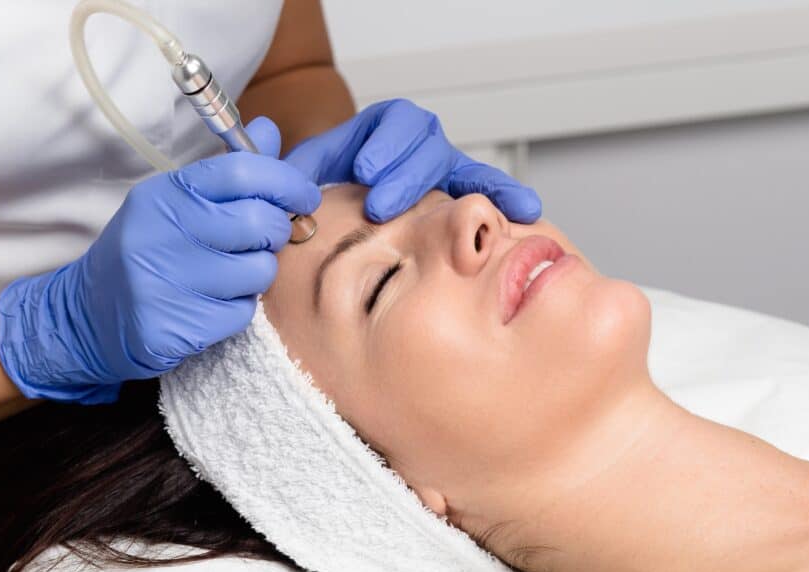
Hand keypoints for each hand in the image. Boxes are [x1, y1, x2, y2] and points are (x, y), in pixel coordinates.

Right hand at [0, 118, 319, 403]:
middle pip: (259, 223)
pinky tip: (211, 304)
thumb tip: (269, 130)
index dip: (286, 182)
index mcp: (167, 193)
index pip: (242, 172)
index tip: (304, 196)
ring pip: (258, 272)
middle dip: (276, 233)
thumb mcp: (176, 202)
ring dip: (257, 275)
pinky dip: (238, 310)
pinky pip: (242, 313)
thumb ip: (228, 171)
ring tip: (230, 275)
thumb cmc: (149, 250)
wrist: (89, 314)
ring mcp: (165, 280)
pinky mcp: (174, 325)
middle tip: (264, 241)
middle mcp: (163, 231)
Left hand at [285, 98, 541, 223]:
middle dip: (406, 176)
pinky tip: (527, 212)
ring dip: (474, 189)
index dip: (383, 144)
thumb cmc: (329, 186)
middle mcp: (420, 142)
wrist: (348, 203)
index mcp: (384, 127)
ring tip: (484, 211)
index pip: (393, 121)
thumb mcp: (306, 170)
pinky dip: (507, 198)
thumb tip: (281, 176)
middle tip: (382, 206)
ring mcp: (446, 168)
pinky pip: (489, 190)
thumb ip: (291, 168)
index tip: (365, 171)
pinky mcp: (463, 194)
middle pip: (426, 145)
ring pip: (463, 169)